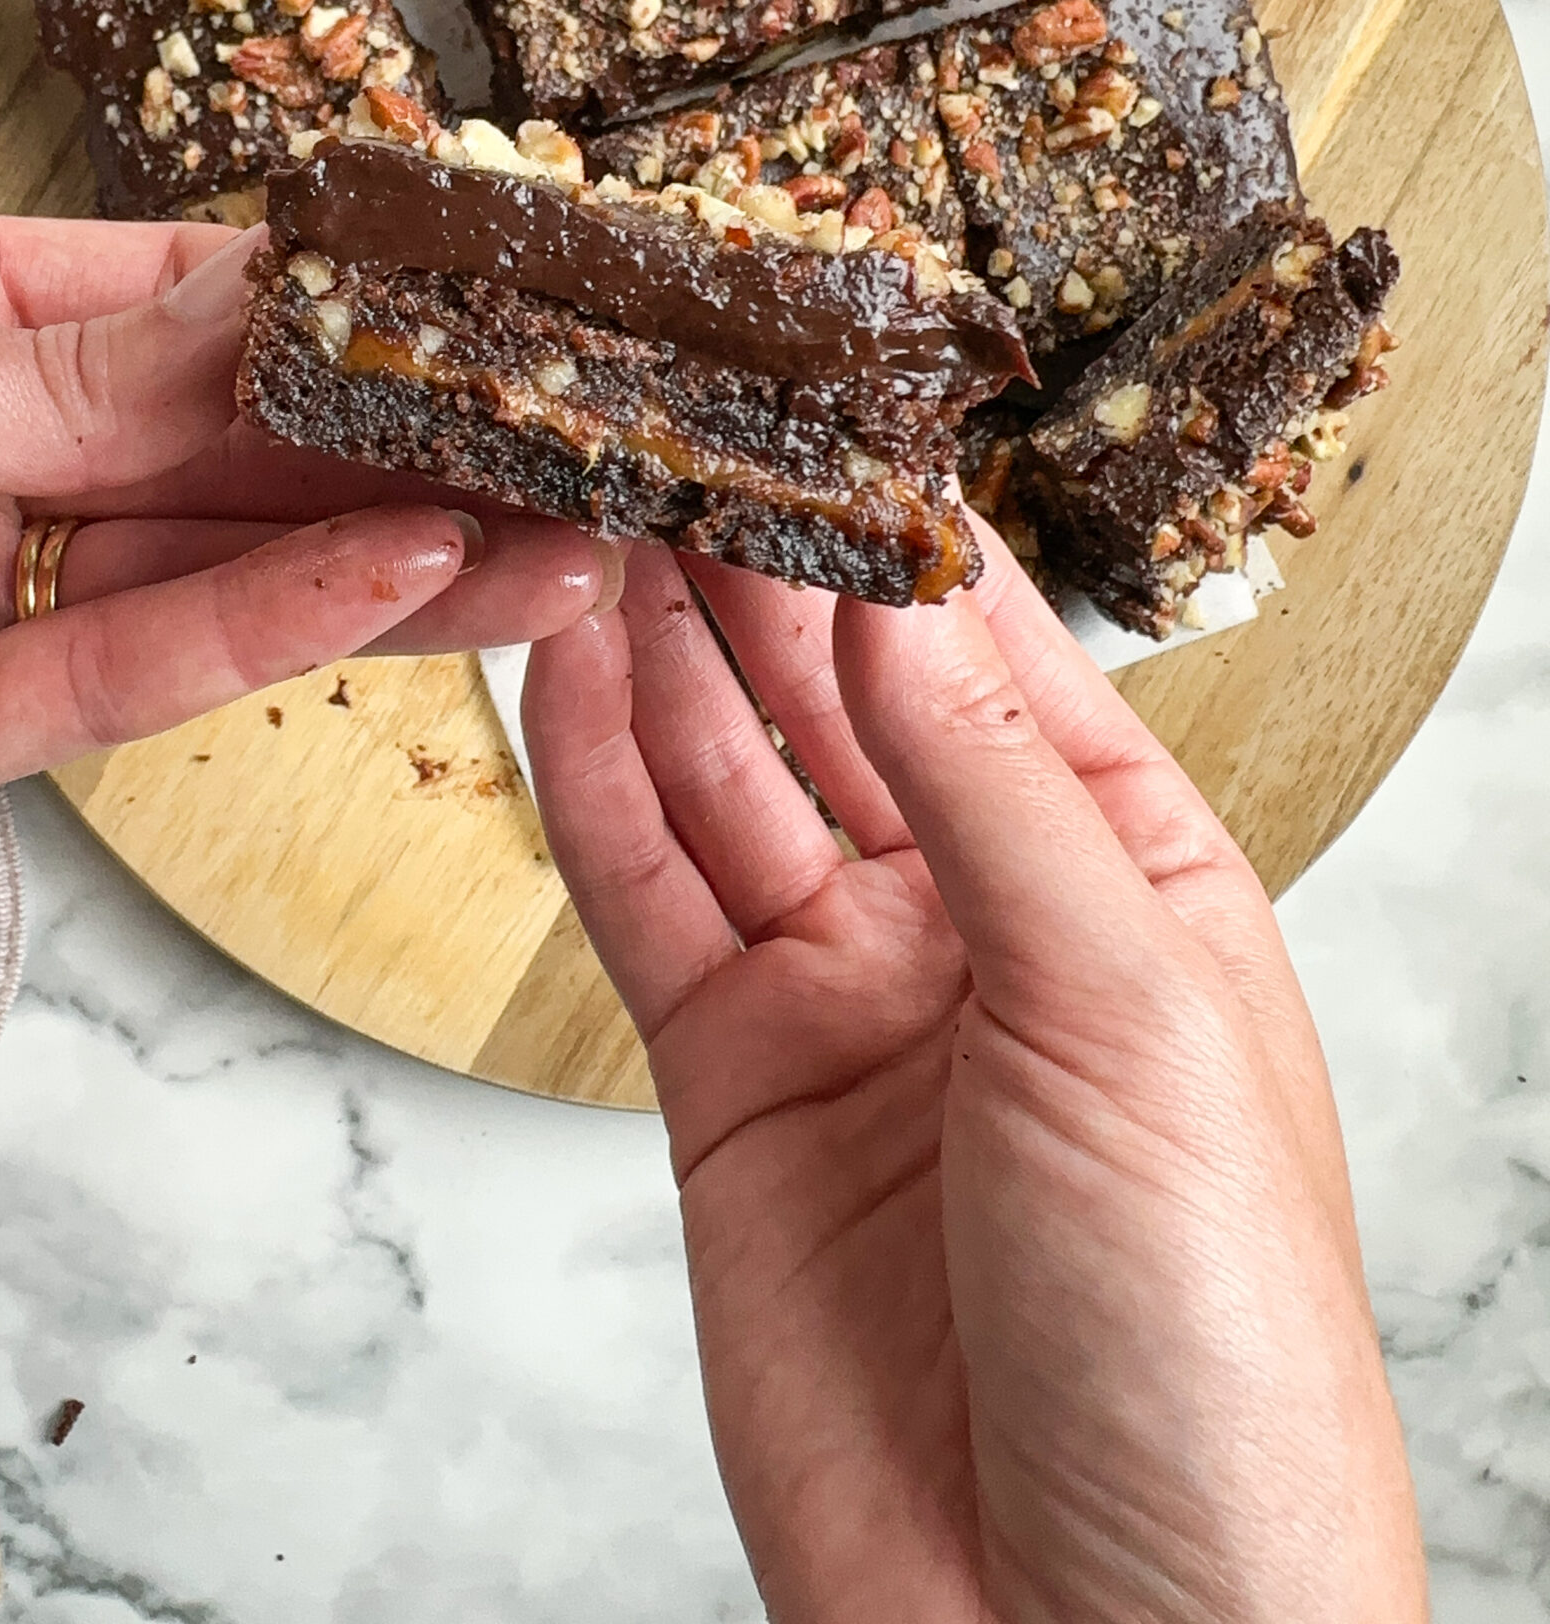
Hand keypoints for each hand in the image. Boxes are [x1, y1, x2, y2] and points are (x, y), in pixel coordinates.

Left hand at [0, 208, 617, 967]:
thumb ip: (53, 367)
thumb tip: (269, 307)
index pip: (158, 281)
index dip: (324, 287)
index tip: (477, 286)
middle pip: (211, 424)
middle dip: (388, 425)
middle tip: (563, 422)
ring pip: (210, 559)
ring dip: (386, 543)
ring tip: (556, 523)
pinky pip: (134, 676)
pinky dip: (272, 635)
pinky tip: (405, 585)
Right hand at [524, 538, 1423, 1622]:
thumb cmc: (1206, 1356)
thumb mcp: (1127, 1016)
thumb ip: (990, 787)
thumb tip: (896, 586)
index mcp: (1131, 886)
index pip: (998, 656)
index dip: (902, 533)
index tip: (817, 411)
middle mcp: (983, 928)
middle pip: (846, 699)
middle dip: (759, 570)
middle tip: (674, 435)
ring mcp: (849, 1004)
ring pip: (730, 778)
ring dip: (663, 650)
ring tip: (596, 513)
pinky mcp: (731, 1090)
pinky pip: (646, 897)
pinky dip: (595, 783)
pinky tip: (561, 674)